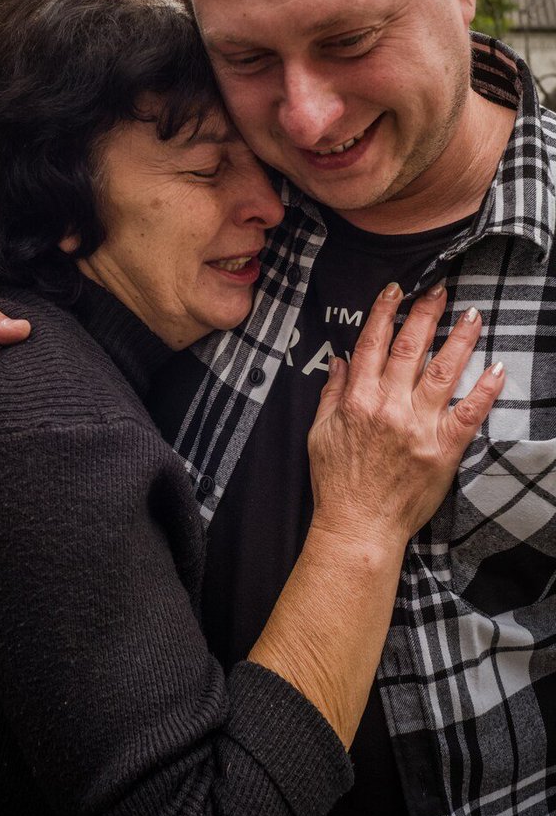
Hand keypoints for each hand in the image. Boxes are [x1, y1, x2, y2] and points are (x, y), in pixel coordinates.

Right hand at [308, 281, 503, 552]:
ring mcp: (419, 427)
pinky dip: (485, 390)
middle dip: (426, 314)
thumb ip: (332, 393)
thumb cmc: (336, 483)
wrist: (359, 526)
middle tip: (440, 289)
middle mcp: (389, 407)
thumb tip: (341, 359)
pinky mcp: (443, 450)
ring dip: (460, 339)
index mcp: (358, 400)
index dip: (385, 311)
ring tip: (472, 315)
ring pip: (444, 371)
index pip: (372, 343)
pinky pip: (469, 414)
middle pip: (411, 348)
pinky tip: (496, 369)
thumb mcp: (319, 433)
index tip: (397, 290)